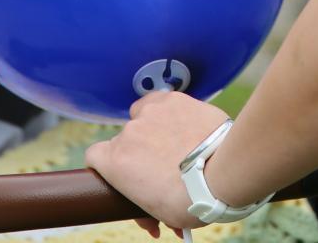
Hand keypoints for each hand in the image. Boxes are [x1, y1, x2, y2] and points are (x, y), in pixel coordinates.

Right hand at [85, 92, 229, 236]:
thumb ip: (144, 202)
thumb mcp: (158, 213)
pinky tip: (186, 124)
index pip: (95, 156)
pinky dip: (171, 112)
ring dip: (154, 130)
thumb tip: (152, 218)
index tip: (122, 173)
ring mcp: (150, 113)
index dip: (106, 164)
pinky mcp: (173, 99)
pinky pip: (163, 102)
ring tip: (178, 144)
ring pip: (143, 117)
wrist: (223, 173)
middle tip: (165, 170)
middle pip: (125, 140)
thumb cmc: (191, 200)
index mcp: (115, 162)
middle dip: (141, 154)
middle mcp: (127, 133)